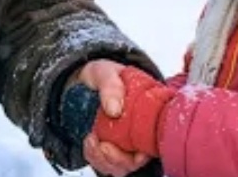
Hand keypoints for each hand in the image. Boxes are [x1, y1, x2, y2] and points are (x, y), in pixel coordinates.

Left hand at [76, 60, 151, 174]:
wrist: (81, 81)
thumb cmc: (101, 76)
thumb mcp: (104, 72)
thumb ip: (110, 86)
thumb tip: (114, 109)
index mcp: (149, 112)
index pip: (157, 139)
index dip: (147, 151)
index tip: (134, 152)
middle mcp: (139, 131)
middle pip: (138, 159)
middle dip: (120, 160)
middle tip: (103, 146)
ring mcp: (123, 141)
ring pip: (120, 166)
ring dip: (104, 160)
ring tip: (92, 141)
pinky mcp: (107, 147)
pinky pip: (103, 163)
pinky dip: (94, 157)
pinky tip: (89, 141)